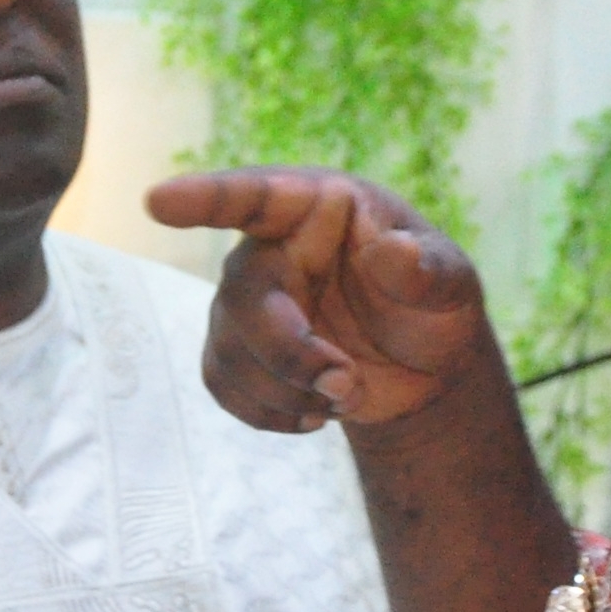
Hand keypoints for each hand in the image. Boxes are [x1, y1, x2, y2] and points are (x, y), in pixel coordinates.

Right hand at [145, 167, 491, 431]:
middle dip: (289, 352)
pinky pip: (222, 384)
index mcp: (315, 207)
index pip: (253, 196)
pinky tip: (314, 414)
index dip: (205, 199)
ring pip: (231, 350)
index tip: (158, 201)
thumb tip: (396, 254)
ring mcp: (245, 300)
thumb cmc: (433, 302)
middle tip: (347, 384)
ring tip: (347, 395)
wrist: (419, 366)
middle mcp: (268, 247)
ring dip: (289, 389)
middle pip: (243, 296)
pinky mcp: (235, 349)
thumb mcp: (453, 282)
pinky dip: (269, 412)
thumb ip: (431, 269)